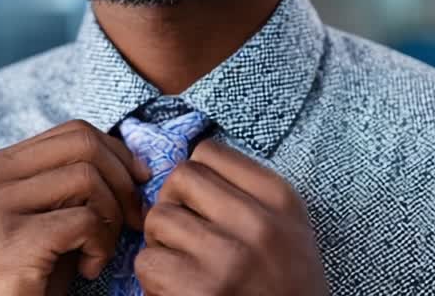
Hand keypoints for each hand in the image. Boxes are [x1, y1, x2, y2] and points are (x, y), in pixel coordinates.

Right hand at [0, 120, 150, 295]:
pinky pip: (84, 220)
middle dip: (122, 180)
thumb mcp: (44, 219)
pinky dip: (101, 246)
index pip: (72, 131)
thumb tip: (133, 163)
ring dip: (111, 218)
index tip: (138, 183)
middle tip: (132, 220)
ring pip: (87, 178)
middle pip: (83, 144)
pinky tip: (88, 269)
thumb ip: (71, 185)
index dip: (116, 153)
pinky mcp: (13, 239)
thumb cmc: (24, 277)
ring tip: (99, 251)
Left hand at [137, 139, 327, 295]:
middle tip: (183, 233)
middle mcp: (258, 223)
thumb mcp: (287, 227)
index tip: (200, 203)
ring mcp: (228, 257)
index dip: (194, 177)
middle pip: (180, 177)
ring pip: (158, 217)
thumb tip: (183, 172)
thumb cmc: (284, 283)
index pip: (209, 152)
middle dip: (172, 203)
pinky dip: (154, 276)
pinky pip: (147, 261)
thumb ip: (246, 193)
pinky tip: (178, 288)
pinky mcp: (198, 290)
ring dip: (161, 242)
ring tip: (184, 264)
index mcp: (281, 200)